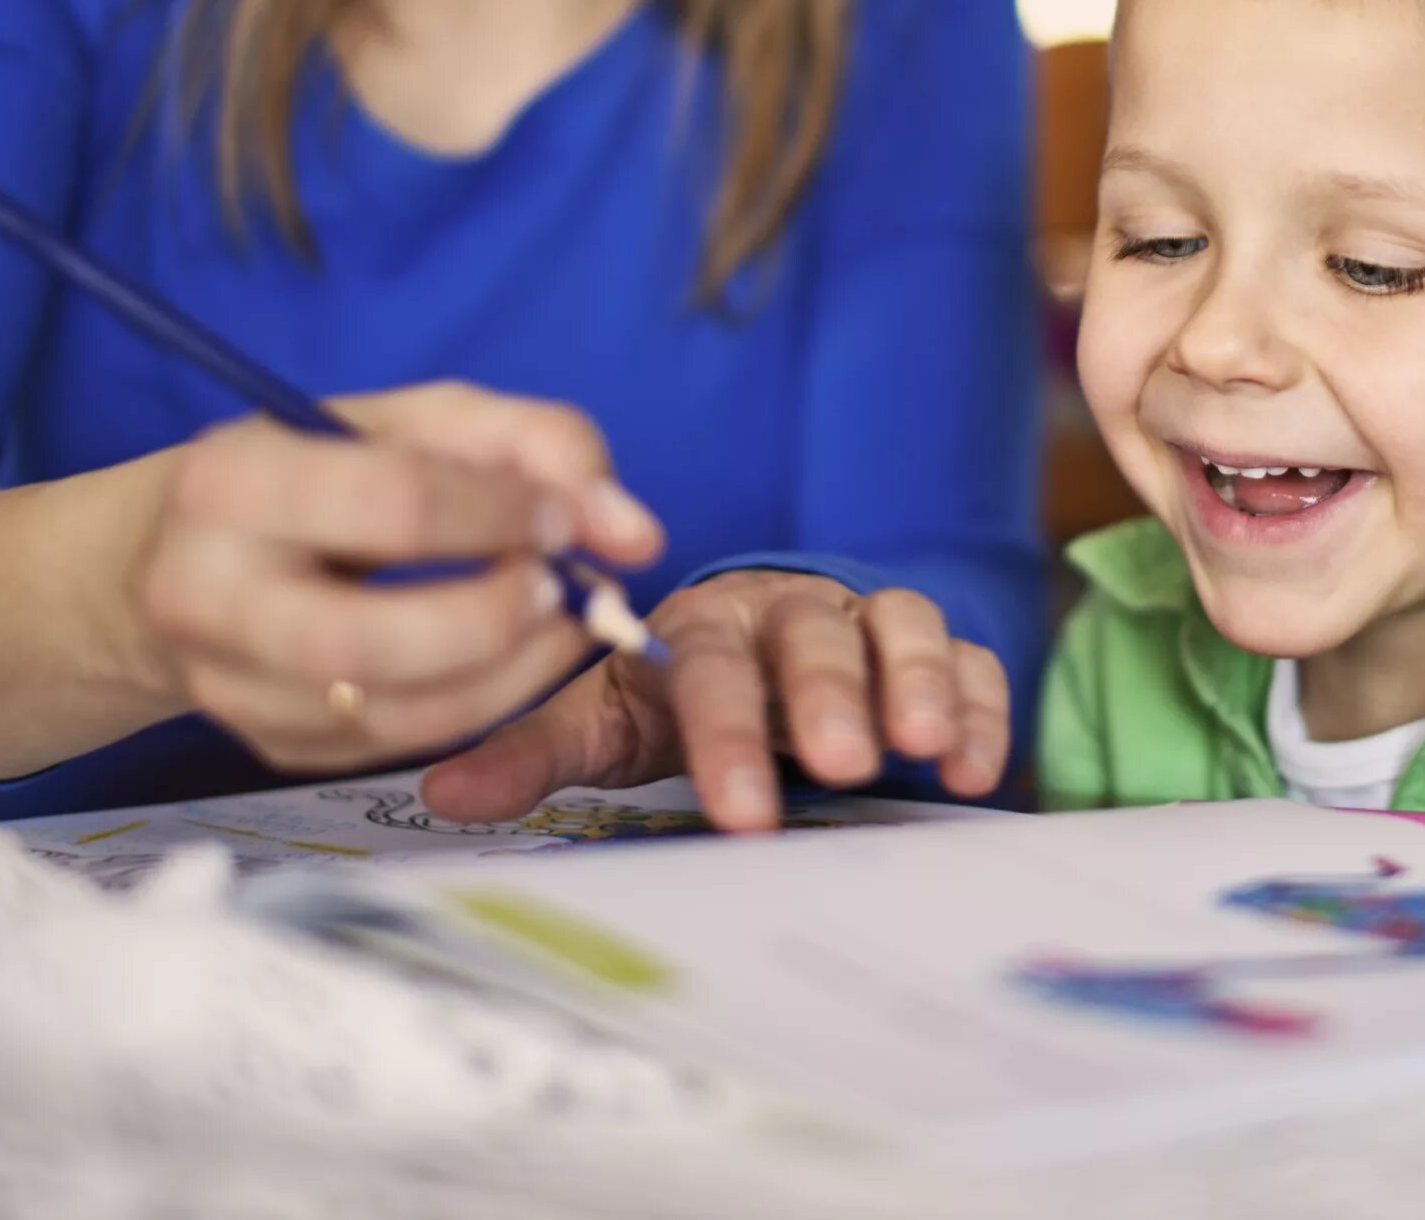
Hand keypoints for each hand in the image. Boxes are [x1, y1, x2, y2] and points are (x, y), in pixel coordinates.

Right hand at [123, 381, 662, 773]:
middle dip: (500, 617)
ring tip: (563, 625)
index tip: (568, 515)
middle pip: (376, 639)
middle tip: (566, 589)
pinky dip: (477, 708)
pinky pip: (392, 748)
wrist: (178, 554)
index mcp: (230, 484)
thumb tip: (633, 531)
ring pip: (392, 715)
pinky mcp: (267, 744)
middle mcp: (204, 594)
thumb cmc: (315, 469)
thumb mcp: (414, 420)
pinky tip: (514, 661)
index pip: (394, 502)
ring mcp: (227, 687)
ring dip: (510, 676)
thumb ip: (535, 445)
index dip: (505, 512)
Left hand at [419, 570, 1012, 830]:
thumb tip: (441, 794)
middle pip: (813, 638)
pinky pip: (971, 656)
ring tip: (928, 747)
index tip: (741, 813)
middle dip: (831, 698)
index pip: (712, 668)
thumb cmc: (680, 687)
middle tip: (844, 764)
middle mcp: (791, 610)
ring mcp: (867, 620)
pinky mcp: (932, 644)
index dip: (728, 734)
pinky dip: (983, 702)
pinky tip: (980, 767)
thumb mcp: (608, 716)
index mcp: (705, 624)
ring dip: (919, 683)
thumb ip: (536, 753)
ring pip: (903, 628)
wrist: (761, 642)